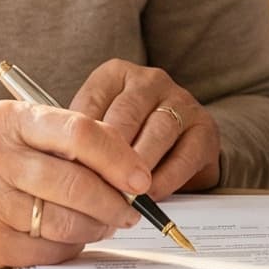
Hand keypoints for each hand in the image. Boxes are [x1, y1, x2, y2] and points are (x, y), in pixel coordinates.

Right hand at [0, 99, 152, 268]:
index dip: (119, 157)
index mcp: (10, 119)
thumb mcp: (19, 130)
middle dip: (114, 201)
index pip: (79, 132)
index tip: (141, 178)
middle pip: (76, 184)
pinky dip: (70, 247)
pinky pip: (48, 251)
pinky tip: (73, 237)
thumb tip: (129, 171)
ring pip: (66, 223)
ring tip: (105, 222)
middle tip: (131, 208)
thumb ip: (66, 140)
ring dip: (96, 227)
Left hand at [67, 58, 221, 193]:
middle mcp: (150, 80)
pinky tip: (151, 194)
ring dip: (138, 167)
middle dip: (110, 156)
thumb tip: (63, 168)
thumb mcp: (100, 133)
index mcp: (116, 74)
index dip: (80, 141)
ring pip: (157, 132)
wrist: (180, 150)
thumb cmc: (130, 141)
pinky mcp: (205, 128)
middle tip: (96, 187)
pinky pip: (184, 155)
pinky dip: (165, 179)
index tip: (71, 170)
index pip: (92, 102)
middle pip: (125, 115)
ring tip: (123, 194)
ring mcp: (181, 100)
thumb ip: (84, 142)